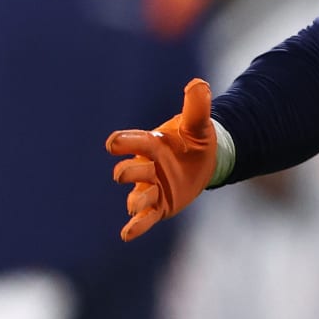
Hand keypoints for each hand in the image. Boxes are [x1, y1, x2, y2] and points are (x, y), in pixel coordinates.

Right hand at [106, 79, 216, 239]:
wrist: (204, 160)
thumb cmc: (193, 140)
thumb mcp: (199, 123)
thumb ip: (196, 106)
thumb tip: (199, 84)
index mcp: (151, 144)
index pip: (132, 142)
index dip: (123, 142)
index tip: (114, 143)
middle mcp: (146, 166)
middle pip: (129, 171)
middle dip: (127, 172)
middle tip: (125, 174)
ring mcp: (150, 188)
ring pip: (137, 196)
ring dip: (136, 200)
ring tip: (136, 206)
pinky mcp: (159, 206)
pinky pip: (144, 219)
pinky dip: (135, 226)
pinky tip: (127, 234)